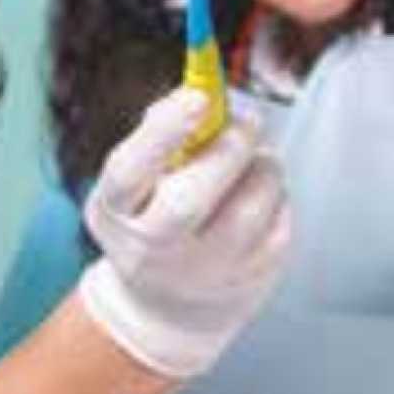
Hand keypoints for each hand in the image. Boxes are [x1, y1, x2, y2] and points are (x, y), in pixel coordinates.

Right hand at [78, 88, 290, 377]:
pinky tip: (262, 193)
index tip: (200, 96)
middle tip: (249, 120)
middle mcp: (151, 252)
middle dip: (227, 149)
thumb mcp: (139, 180)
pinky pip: (278, 225)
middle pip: (188, 200)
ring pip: (246, 212)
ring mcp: (202, 273)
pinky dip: (277, 196)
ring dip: (263, 168)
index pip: (129, 171)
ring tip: (259, 156)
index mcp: (115, 212)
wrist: (169, 303)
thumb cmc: (154, 214)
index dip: (164, 131)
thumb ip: (163, 134)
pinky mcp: (249, 279)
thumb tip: (203, 90)